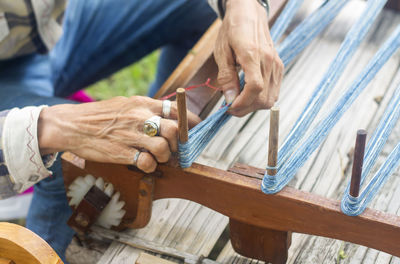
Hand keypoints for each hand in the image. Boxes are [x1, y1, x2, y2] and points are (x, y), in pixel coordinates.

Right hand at [38, 96, 200, 172]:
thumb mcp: (126, 103)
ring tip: (157, 157)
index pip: (177, 110)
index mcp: (143, 103)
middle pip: (176, 130)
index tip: (197, 129)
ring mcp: (131, 135)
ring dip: (165, 156)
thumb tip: (170, 117)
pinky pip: (148, 163)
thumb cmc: (101, 116)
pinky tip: (144, 164)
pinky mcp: (122, 152)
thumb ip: (148, 109)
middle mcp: (140, 117)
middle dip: (179, 144)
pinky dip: (151, 167)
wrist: (72, 125)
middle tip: (174, 149)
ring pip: (165, 148)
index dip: (192, 121)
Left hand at [214, 0, 283, 116]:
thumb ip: (226, 77)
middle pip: (263, 98)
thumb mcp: (222, 52)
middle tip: (230, 107)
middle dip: (246, 108)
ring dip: (253, 105)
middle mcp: (269, 61)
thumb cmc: (233, 29)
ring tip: (239, 100)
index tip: (229, 107)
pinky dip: (261, 98)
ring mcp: (276, 65)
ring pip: (270, 98)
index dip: (242, 102)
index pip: (255, 87)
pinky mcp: (279, 67)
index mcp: (253, 54)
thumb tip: (229, 99)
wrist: (249, 14)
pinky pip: (274, 91)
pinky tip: (248, 94)